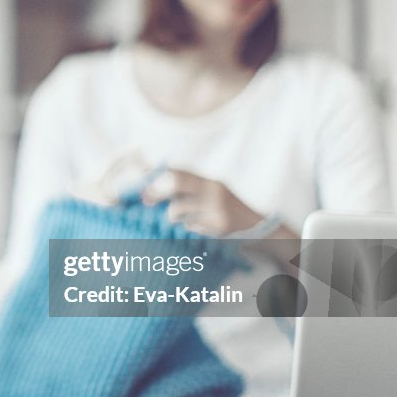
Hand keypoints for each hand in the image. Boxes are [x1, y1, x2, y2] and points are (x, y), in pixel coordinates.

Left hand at [141, 168, 263, 236]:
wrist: (256, 225)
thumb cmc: (225, 208)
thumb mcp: (210, 192)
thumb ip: (187, 188)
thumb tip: (152, 188)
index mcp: (209, 181)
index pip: (179, 171)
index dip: (157, 173)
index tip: (141, 178)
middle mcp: (213, 191)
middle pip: (175, 183)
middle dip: (157, 191)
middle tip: (147, 199)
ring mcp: (216, 208)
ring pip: (177, 209)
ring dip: (172, 214)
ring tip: (180, 216)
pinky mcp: (218, 225)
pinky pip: (190, 225)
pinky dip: (189, 226)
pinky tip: (200, 225)